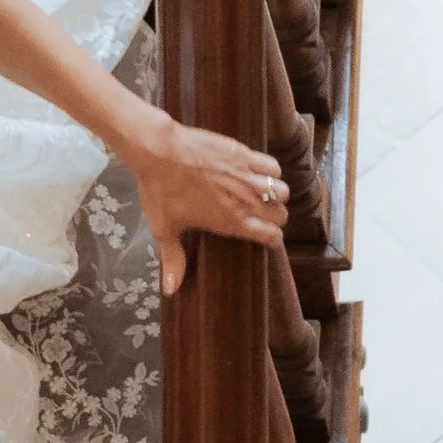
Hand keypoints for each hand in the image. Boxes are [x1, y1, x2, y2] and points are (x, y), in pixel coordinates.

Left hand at [131, 116, 292, 292]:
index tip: (269, 239)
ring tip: (266, 196)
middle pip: (280, 214)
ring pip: (282, 191)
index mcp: (232, 222)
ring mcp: (248, 176)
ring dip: (277, 195)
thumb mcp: (164, 229)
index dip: (273, 239)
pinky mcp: (245, 155)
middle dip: (275, 218)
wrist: (159, 152)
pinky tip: (261, 174)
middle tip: (264, 217)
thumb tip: (171, 290)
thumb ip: (174, 259)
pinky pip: (273, 166)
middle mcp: (246, 201)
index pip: (270, 235)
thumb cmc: (160, 191)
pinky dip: (271, 172)